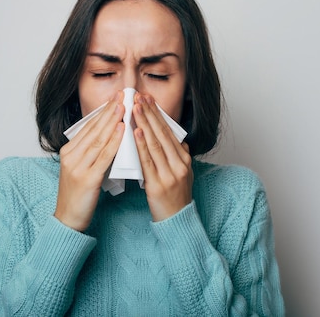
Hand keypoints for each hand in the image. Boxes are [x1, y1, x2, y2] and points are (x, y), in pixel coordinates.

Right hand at [55, 92, 124, 230]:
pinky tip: (122, 131)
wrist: (68, 219)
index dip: (102, 111)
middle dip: (108, 111)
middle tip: (121, 95)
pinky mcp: (87, 179)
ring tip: (123, 107)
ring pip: (98, 139)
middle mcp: (71, 156)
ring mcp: (78, 167)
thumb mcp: (81, 168)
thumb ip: (91, 152)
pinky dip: (113, 141)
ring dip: (112, 121)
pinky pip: (103, 156)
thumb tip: (109, 135)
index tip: (114, 98)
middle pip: (93, 129)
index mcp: (68, 152)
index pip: (88, 127)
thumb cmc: (78, 195)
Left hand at [132, 93, 192, 221]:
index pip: (169, 132)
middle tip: (139, 96)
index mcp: (184, 160)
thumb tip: (176, 140)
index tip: (148, 99)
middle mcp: (180, 165)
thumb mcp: (182, 174)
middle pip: (163, 134)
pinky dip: (141, 144)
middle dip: (150, 113)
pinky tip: (135, 132)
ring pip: (155, 143)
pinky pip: (148, 161)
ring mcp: (170, 174)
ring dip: (144, 123)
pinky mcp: (158, 185)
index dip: (158, 114)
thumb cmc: (175, 199)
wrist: (178, 223)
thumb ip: (178, 156)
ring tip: (135, 107)